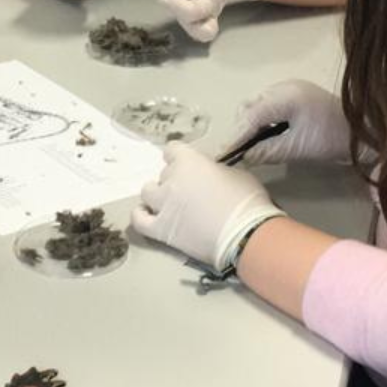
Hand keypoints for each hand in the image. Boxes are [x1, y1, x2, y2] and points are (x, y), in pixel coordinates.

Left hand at [131, 142, 284, 271]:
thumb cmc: (248, 202)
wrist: (246, 236)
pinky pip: (138, 220)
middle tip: (191, 192)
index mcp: (189, 161)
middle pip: (164, 173)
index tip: (186, 164)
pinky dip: (141, 215)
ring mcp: (163, 205)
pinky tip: (148, 215)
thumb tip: (212, 175)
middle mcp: (171, 180)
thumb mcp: (237, 174)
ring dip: (156, 195)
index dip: (178, 157)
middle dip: (176, 181)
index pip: (172, 150)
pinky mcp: (161, 229)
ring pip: (147, 192)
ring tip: (168, 203)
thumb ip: (217, 170)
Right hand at [229, 80, 367, 164]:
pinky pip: (269, 107)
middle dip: (241, 130)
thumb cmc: (332, 138)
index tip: (221, 154)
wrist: (366, 132)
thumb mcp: (297, 148)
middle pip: (250, 108)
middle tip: (234, 153)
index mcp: (284, 96)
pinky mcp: (295, 96)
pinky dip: (262, 122)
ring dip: (251, 126)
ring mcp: (289, 90)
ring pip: (258, 107)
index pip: (250, 116)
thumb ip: (266, 151)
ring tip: (247, 147)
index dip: (234, 136)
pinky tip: (263, 138)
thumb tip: (242, 157)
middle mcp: (283, 87)